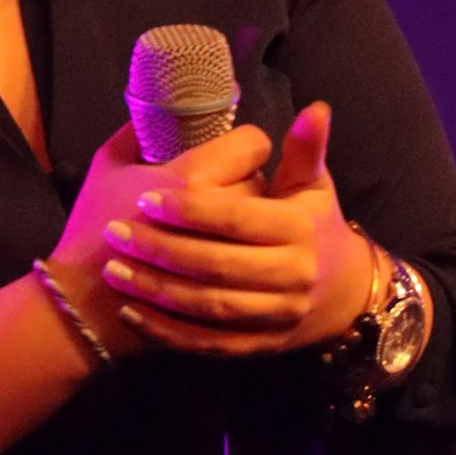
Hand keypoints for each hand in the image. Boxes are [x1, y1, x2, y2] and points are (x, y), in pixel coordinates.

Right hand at [40, 121, 266, 359]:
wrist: (86, 302)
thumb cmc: (92, 228)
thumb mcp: (107, 167)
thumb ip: (136, 132)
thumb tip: (156, 108)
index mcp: (193, 176)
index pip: (253, 144)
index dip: (244, 145)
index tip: (232, 152)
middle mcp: (222, 210)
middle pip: (262, 181)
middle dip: (245, 181)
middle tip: (221, 186)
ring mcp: (232, 251)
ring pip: (266, 224)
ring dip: (250, 220)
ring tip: (222, 220)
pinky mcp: (233, 284)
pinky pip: (258, 259)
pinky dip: (248, 252)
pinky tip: (227, 250)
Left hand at [98, 101, 375, 357]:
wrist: (339, 295)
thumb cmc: (313, 226)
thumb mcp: (312, 186)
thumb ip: (303, 149)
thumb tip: (315, 107)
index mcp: (299, 228)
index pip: (236, 217)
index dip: (190, 209)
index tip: (146, 199)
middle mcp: (293, 274)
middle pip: (216, 263)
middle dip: (162, 249)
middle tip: (116, 234)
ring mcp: (277, 315)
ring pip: (209, 306)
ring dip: (157, 290)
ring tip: (115, 271)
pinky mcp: (260, 346)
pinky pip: (208, 342)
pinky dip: (168, 331)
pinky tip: (132, 312)